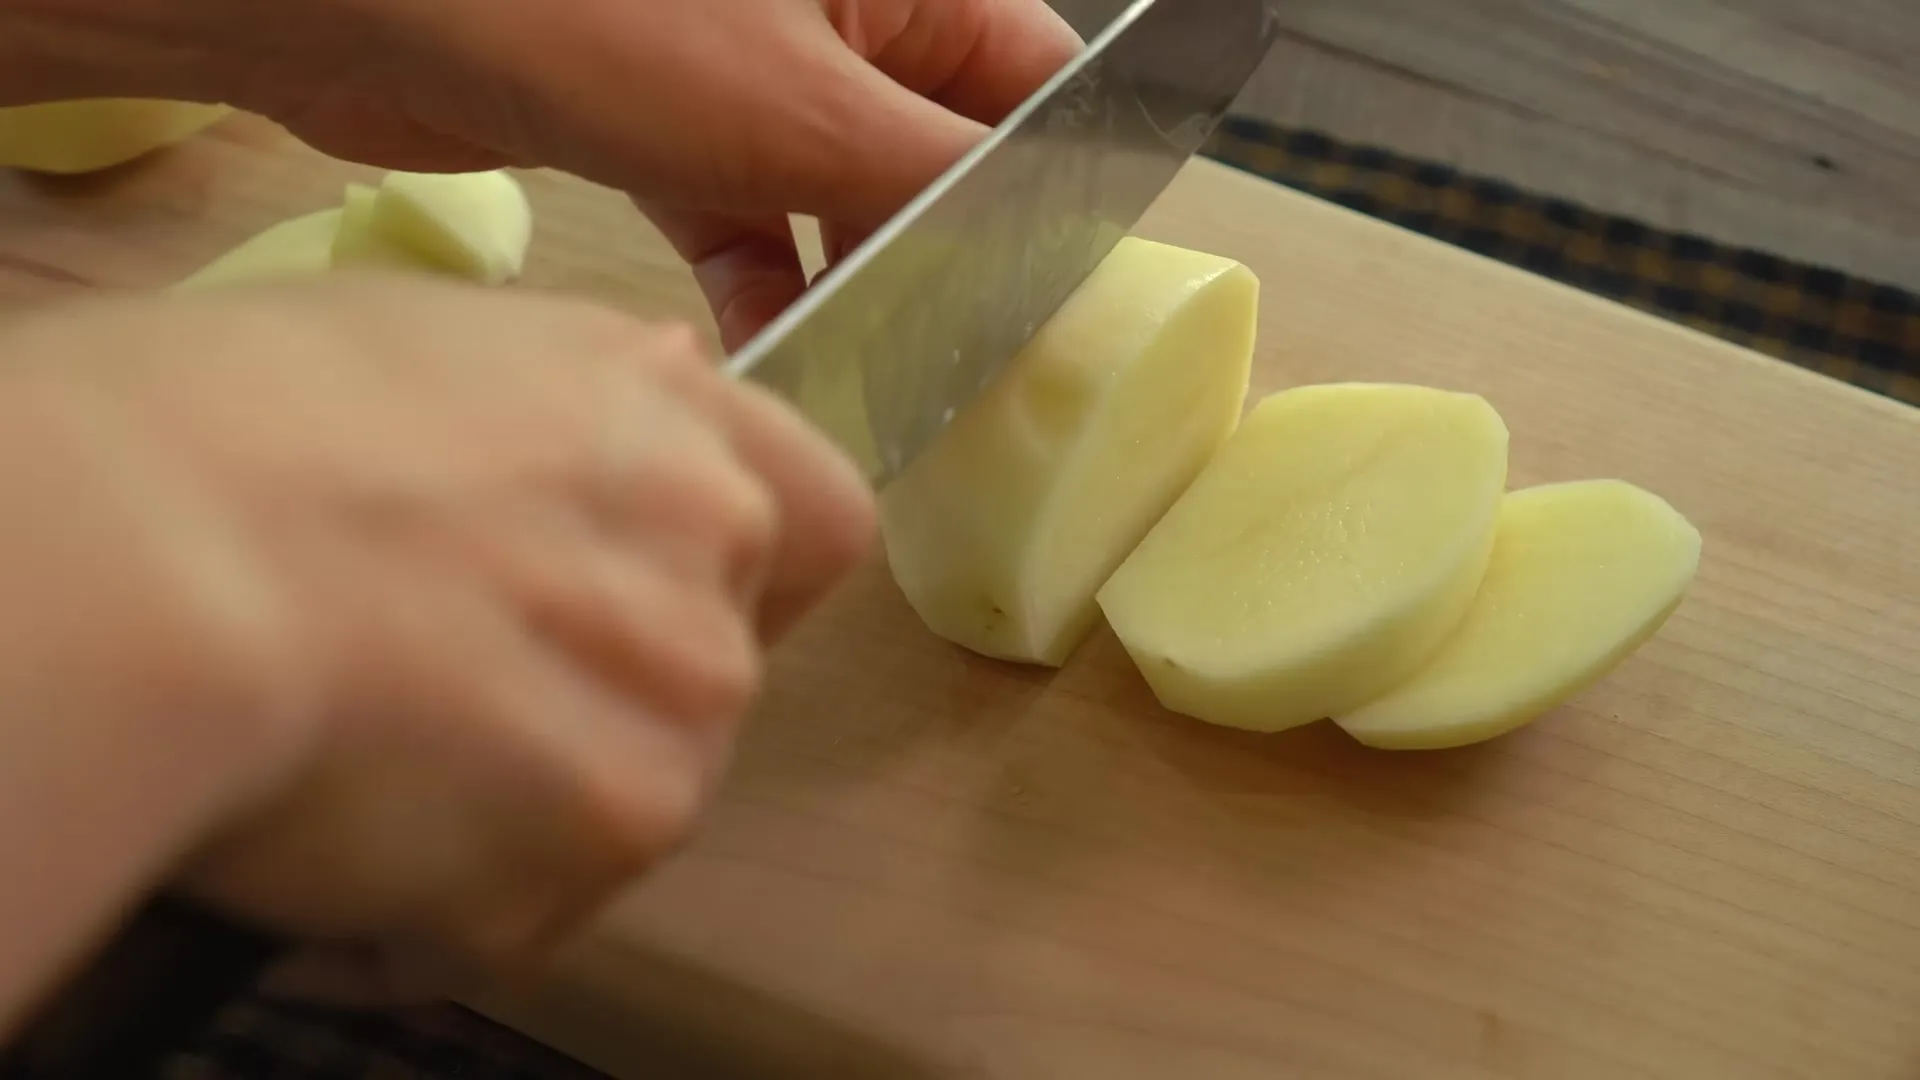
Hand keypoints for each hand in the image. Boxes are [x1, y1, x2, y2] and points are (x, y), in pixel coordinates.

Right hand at [0, 278, 871, 992]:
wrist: (151, 558)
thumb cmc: (227, 423)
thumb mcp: (423, 345)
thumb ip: (565, 399)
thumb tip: (638, 408)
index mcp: (671, 413)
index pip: (816, 518)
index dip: (754, 573)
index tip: (652, 598)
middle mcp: (714, 546)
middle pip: (714, 665)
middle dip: (607, 698)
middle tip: (458, 697)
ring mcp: (687, 691)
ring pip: (641, 784)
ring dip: (535, 803)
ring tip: (377, 767)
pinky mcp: (624, 824)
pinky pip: (556, 892)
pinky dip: (464, 896)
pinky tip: (355, 837)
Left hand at [7, 0, 1081, 348]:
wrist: (354, 1)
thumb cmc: (582, 11)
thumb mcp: (794, 112)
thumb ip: (928, 184)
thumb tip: (1033, 259)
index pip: (1032, 83)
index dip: (1050, 191)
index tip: (1051, 301)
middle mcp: (835, 5)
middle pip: (935, 143)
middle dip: (940, 253)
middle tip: (955, 360)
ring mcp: (746, 57)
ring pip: (836, 187)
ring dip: (844, 277)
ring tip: (861, 370)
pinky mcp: (663, 114)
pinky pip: (742, 205)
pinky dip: (753, 274)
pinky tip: (757, 346)